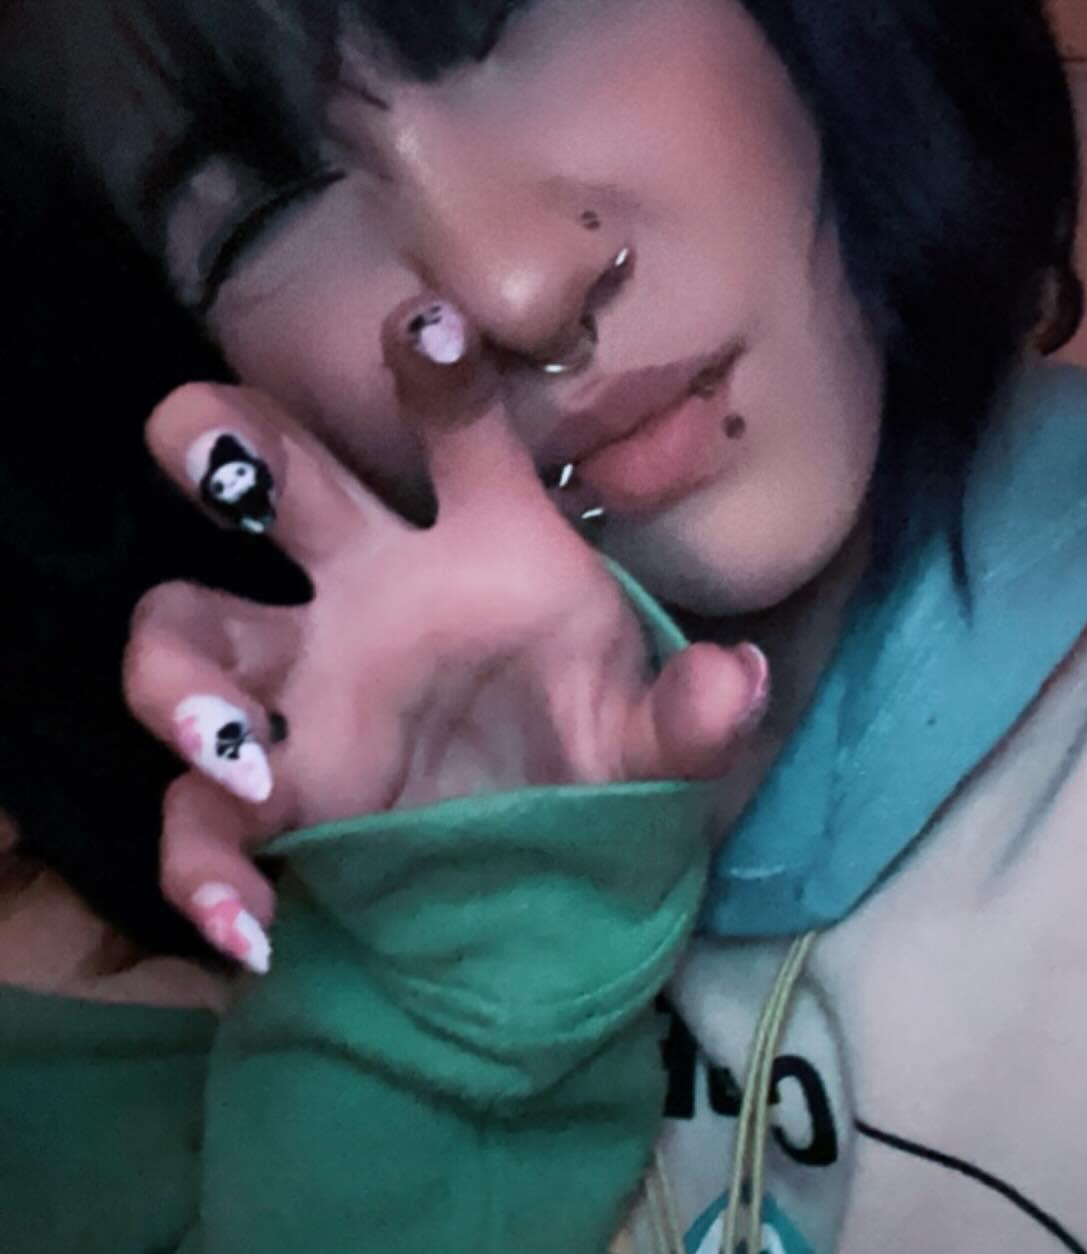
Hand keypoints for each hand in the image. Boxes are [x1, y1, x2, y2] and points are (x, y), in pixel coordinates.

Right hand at [123, 329, 765, 970]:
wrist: (561, 892)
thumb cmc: (594, 770)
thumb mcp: (653, 748)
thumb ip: (689, 718)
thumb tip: (739, 681)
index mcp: (481, 547)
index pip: (456, 431)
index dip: (438, 376)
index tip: (428, 326)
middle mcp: (369, 594)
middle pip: (262, 477)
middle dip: (219, 443)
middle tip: (229, 478)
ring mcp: (305, 694)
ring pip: (184, 634)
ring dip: (180, 679)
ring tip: (236, 750)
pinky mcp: (279, 801)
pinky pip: (201, 822)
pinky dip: (207, 873)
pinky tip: (251, 927)